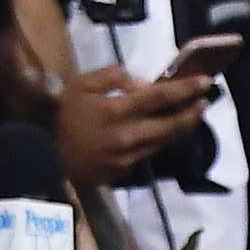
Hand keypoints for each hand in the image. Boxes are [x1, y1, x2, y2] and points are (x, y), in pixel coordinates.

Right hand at [55, 62, 218, 180]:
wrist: (45, 149)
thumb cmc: (64, 111)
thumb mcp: (84, 83)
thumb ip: (115, 77)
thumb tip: (144, 85)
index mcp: (117, 111)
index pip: (160, 98)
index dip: (185, 89)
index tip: (204, 82)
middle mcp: (128, 137)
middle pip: (171, 126)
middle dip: (192, 114)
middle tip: (204, 102)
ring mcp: (128, 158)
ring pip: (163, 143)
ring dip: (179, 128)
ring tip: (189, 114)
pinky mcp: (124, 172)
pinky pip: (146, 154)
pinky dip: (155, 141)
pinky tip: (159, 132)